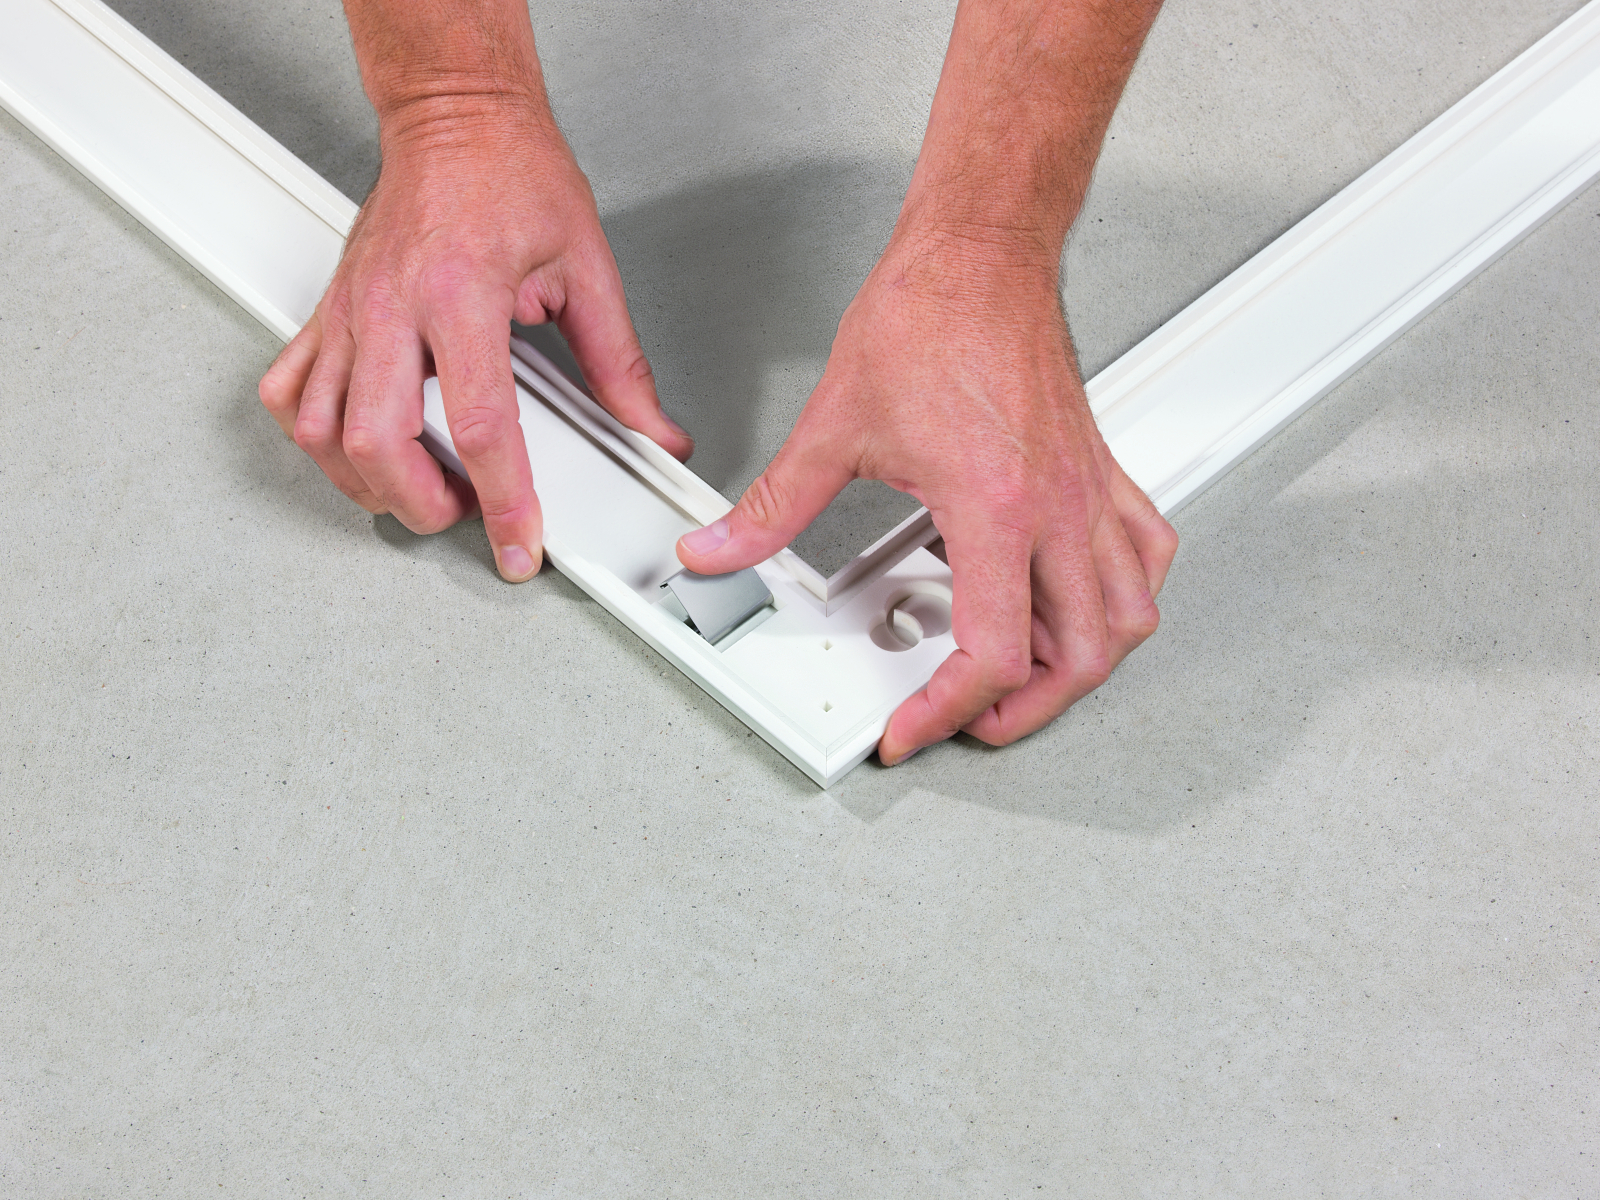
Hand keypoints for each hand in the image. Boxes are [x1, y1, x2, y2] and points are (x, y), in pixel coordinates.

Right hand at [259, 100, 690, 580]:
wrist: (456, 116)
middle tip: (463, 511)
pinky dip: (312, 435)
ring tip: (416, 488)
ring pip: (320, 429)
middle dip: (420, 505)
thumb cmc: (513, 173)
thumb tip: (653, 428)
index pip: (480, 425)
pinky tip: (353, 445)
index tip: (519, 544)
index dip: (503, 499)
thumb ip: (620, 363)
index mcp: (462, 294)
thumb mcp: (587, 266)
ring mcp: (349, 310)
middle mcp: (392, 306)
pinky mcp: (328, 309)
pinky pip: (289, 389)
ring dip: (365, 482)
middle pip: (378, 442)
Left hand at [675, 228, 1177, 763]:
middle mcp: (1057, 506)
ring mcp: (1087, 490)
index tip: (912, 727)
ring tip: (1029, 677)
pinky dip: (1122, 596)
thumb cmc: (931, 315)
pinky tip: (1082, 599)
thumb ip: (774, 504)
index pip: (994, 652)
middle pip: (1080, 657)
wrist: (980, 253)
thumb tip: (722, 549)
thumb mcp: (837, 425)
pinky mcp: (1098, 470)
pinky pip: (1145, 552)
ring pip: (1129, 615)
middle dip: (1026, 711)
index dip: (948, 711)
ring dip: (1083, 664)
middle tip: (970, 718)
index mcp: (995, 506)